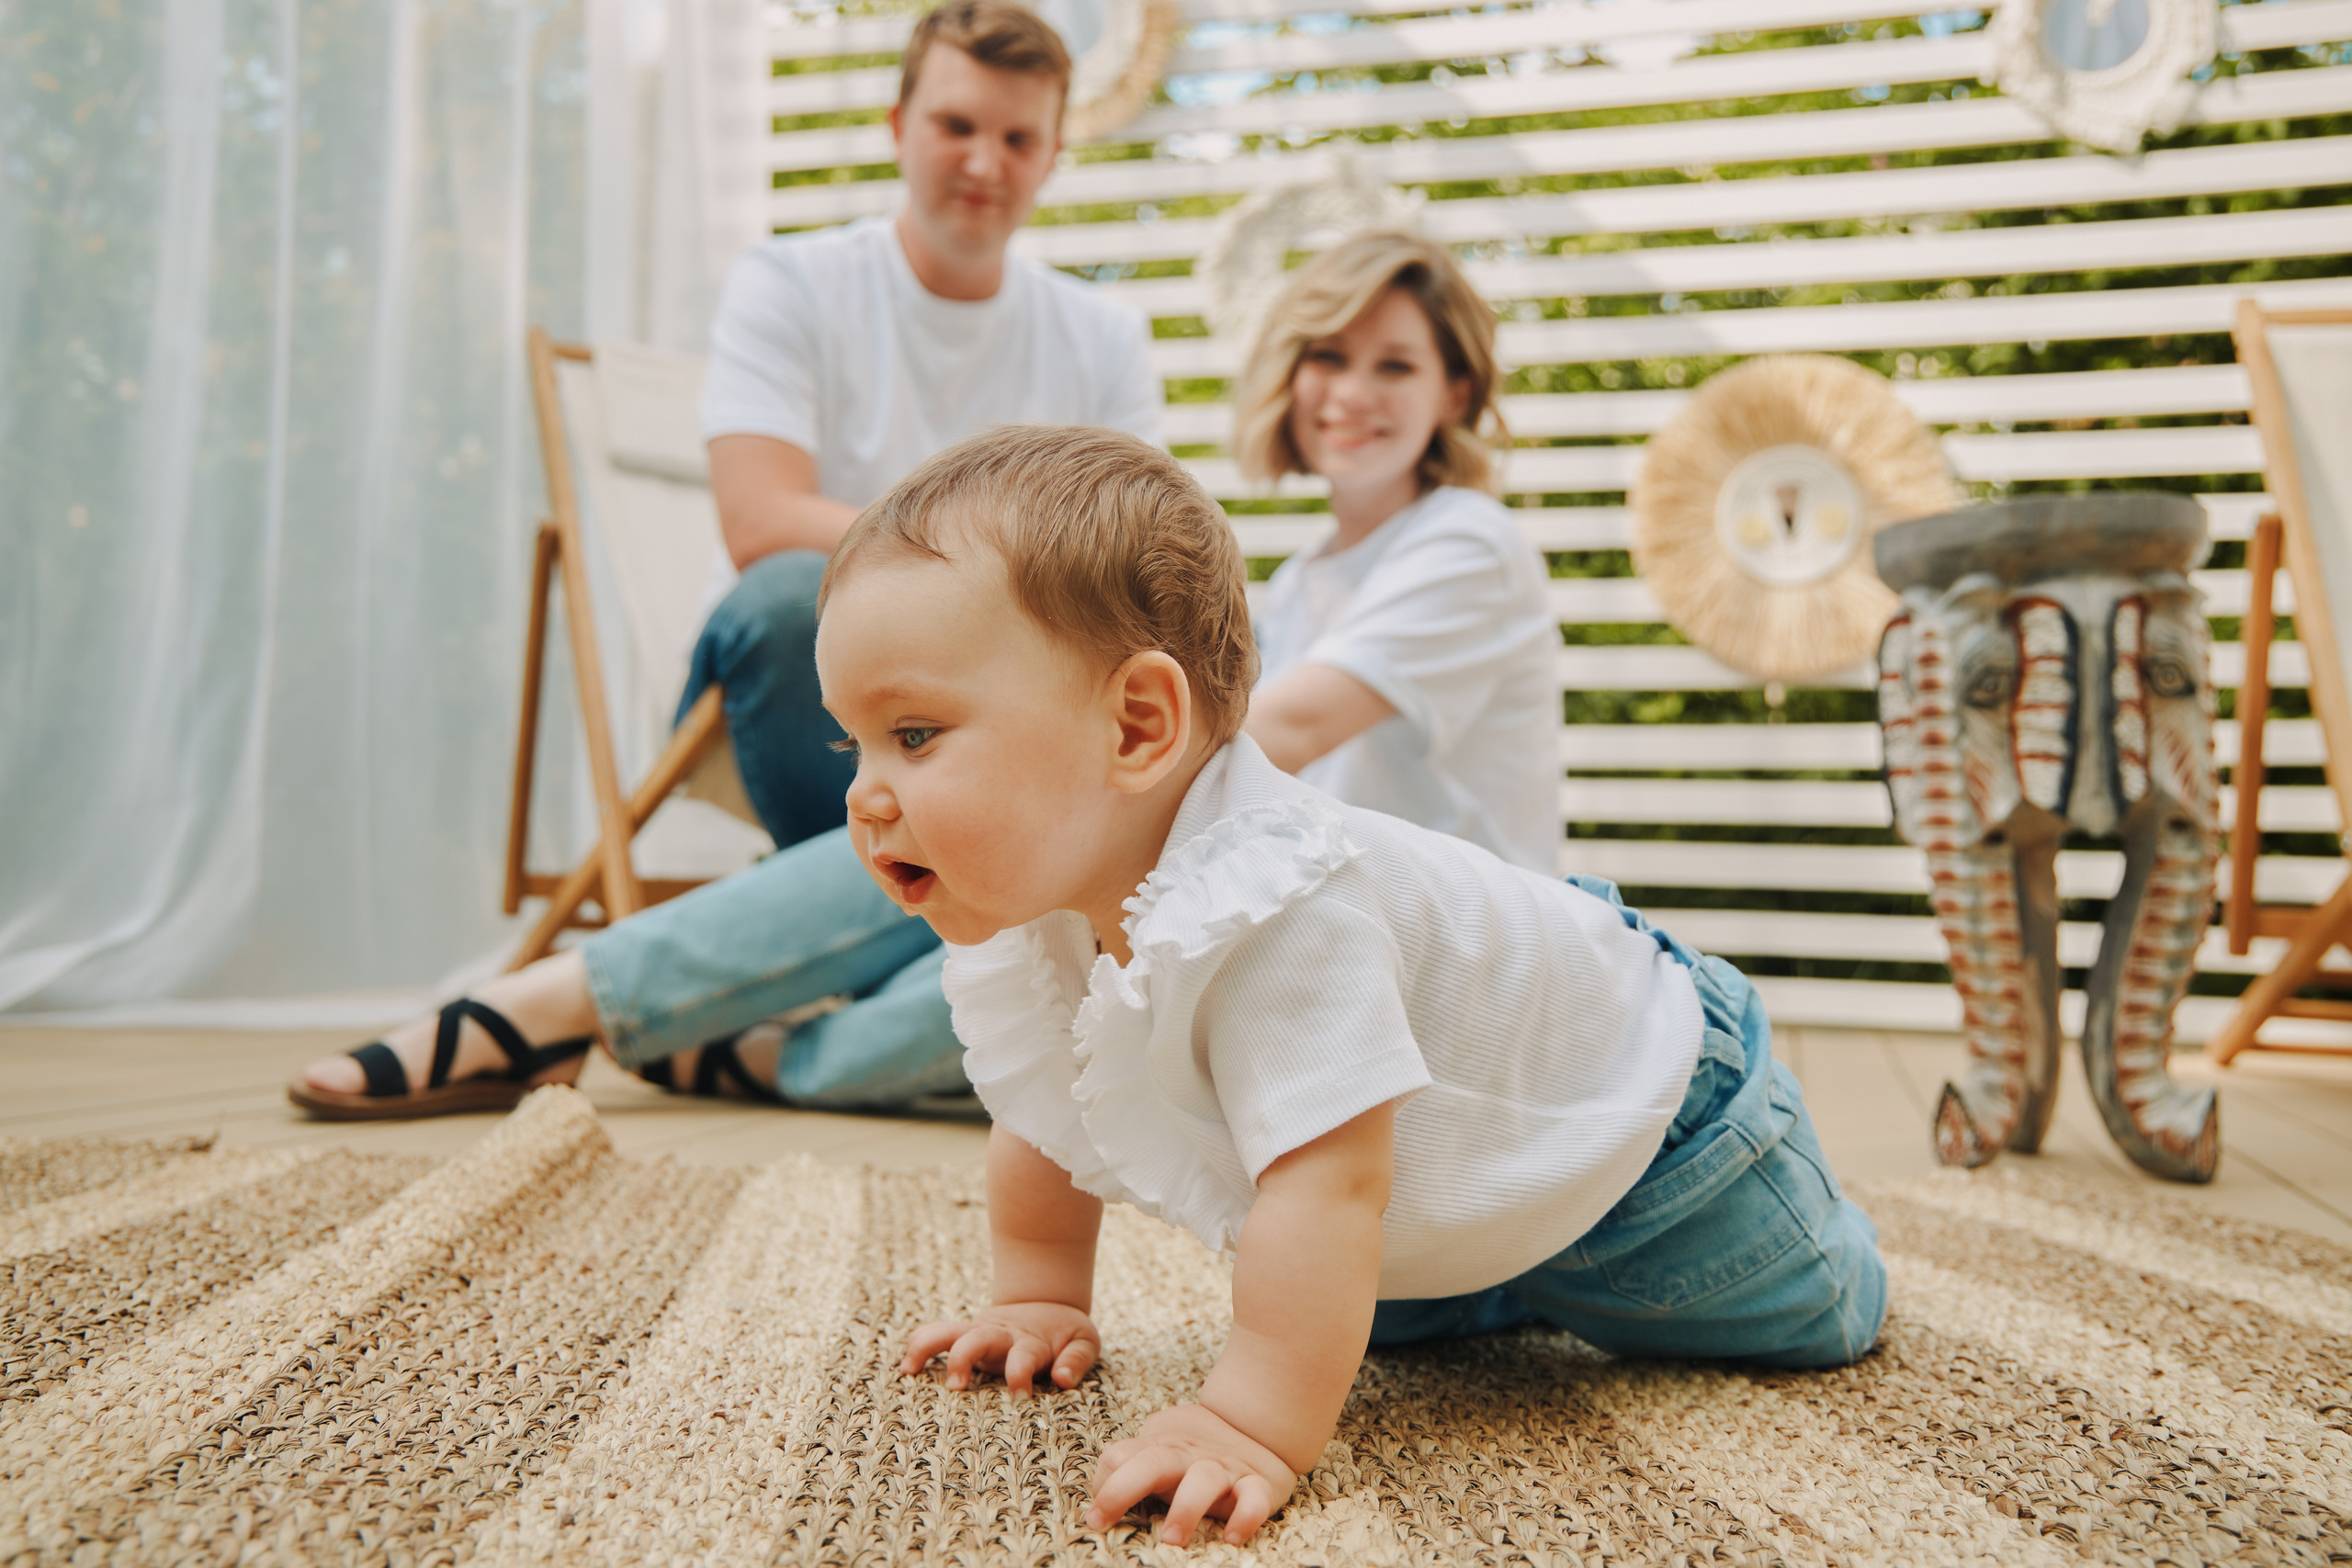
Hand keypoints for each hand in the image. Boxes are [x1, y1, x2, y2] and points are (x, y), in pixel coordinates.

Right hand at [901, 1302, 1100, 1395]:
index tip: (1019, 1398)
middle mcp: (1000, 1336)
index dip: (1020, 1375)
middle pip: (978, 1339)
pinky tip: (905, 1369)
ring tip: (909, 1371)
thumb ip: (1077, 1361)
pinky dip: (918, 1345)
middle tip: (955, 1387)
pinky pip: (936, 1334)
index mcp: (1030, 1341)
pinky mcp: (965, 1335)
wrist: (1047, 1302)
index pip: (1024, 1357)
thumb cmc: (1066, 1334)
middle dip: (964, 1359)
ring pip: (949, 1331)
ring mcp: (979, 1333)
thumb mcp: (1084, 1341)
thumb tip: (1063, 1380)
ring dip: (928, 1347)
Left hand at [1086, 1402, 1297, 1546]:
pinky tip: (1232, 1537)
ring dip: (1186, 1508)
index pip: (1120, 1456)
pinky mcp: (1258, 1484)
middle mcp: (1188, 1456)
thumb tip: (1097, 1500)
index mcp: (1159, 1448)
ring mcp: (1224, 1468)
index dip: (1103, 1484)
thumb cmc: (1194, 1450)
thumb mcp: (1160, 1448)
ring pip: (1204, 1480)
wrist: (1257, 1423)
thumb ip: (1132, 1465)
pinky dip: (1246, 1516)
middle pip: (1152, 1463)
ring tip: (1170, 1539)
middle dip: (1123, 1488)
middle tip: (1102, 1519)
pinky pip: (1254, 1498)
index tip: (1094, 1518)